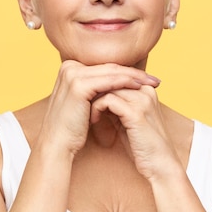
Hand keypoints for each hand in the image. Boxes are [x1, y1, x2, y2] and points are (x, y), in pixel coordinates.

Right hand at [38, 60, 160, 155]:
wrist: (57, 144)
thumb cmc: (72, 127)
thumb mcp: (85, 102)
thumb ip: (96, 88)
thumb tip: (119, 82)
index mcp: (70, 68)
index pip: (105, 67)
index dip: (127, 72)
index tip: (146, 78)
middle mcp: (69, 66)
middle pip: (109, 67)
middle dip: (135, 73)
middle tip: (155, 79)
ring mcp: (72, 74)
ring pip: (112, 72)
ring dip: (135, 77)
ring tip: (152, 83)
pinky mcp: (78, 85)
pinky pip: (109, 82)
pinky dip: (127, 83)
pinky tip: (140, 87)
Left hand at [89, 85, 179, 180]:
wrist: (160, 165)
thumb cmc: (143, 145)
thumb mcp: (128, 120)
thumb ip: (117, 105)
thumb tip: (95, 94)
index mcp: (146, 89)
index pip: (117, 76)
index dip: (100, 86)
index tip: (87, 99)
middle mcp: (146, 90)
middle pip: (112, 78)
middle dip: (95, 91)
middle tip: (83, 104)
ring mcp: (142, 100)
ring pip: (108, 87)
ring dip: (94, 99)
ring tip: (89, 114)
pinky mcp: (136, 113)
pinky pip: (108, 100)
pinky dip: (97, 108)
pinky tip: (94, 120)